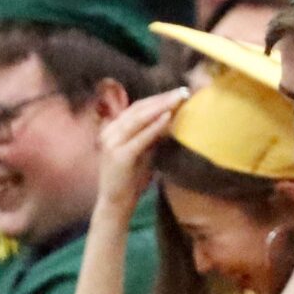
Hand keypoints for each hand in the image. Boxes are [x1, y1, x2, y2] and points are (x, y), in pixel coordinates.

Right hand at [97, 89, 187, 216]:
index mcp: (113, 128)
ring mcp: (112, 143)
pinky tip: (168, 117)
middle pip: (138, 109)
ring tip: (179, 98)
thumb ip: (152, 135)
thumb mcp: (144, 152)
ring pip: (138, 119)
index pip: (138, 108)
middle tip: (183, 90)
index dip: (158, 98)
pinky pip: (139, 137)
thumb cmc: (132, 178)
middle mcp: (110, 132)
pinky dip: (154, 126)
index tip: (179, 92)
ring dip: (160, 107)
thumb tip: (171, 118)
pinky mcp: (119, 156)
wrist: (116, 203)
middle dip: (162, 98)